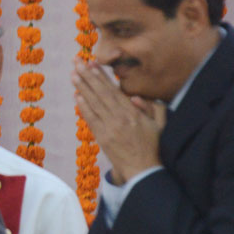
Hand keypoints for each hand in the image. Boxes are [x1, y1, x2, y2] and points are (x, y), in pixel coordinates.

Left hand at [71, 58, 165, 183]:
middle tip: (76, 62)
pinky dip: (83, 107)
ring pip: (93, 103)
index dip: (102, 76)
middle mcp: (120, 118)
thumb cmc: (154, 147)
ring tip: (73, 73)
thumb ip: (152, 107)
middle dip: (88, 76)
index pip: (114, 90)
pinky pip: (91, 119)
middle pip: (101, 92)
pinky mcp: (102, 138)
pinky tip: (77, 95)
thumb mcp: (160, 125)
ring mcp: (110, 128)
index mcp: (134, 113)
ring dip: (82, 87)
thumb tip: (135, 96)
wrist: (144, 171)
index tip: (92, 63)